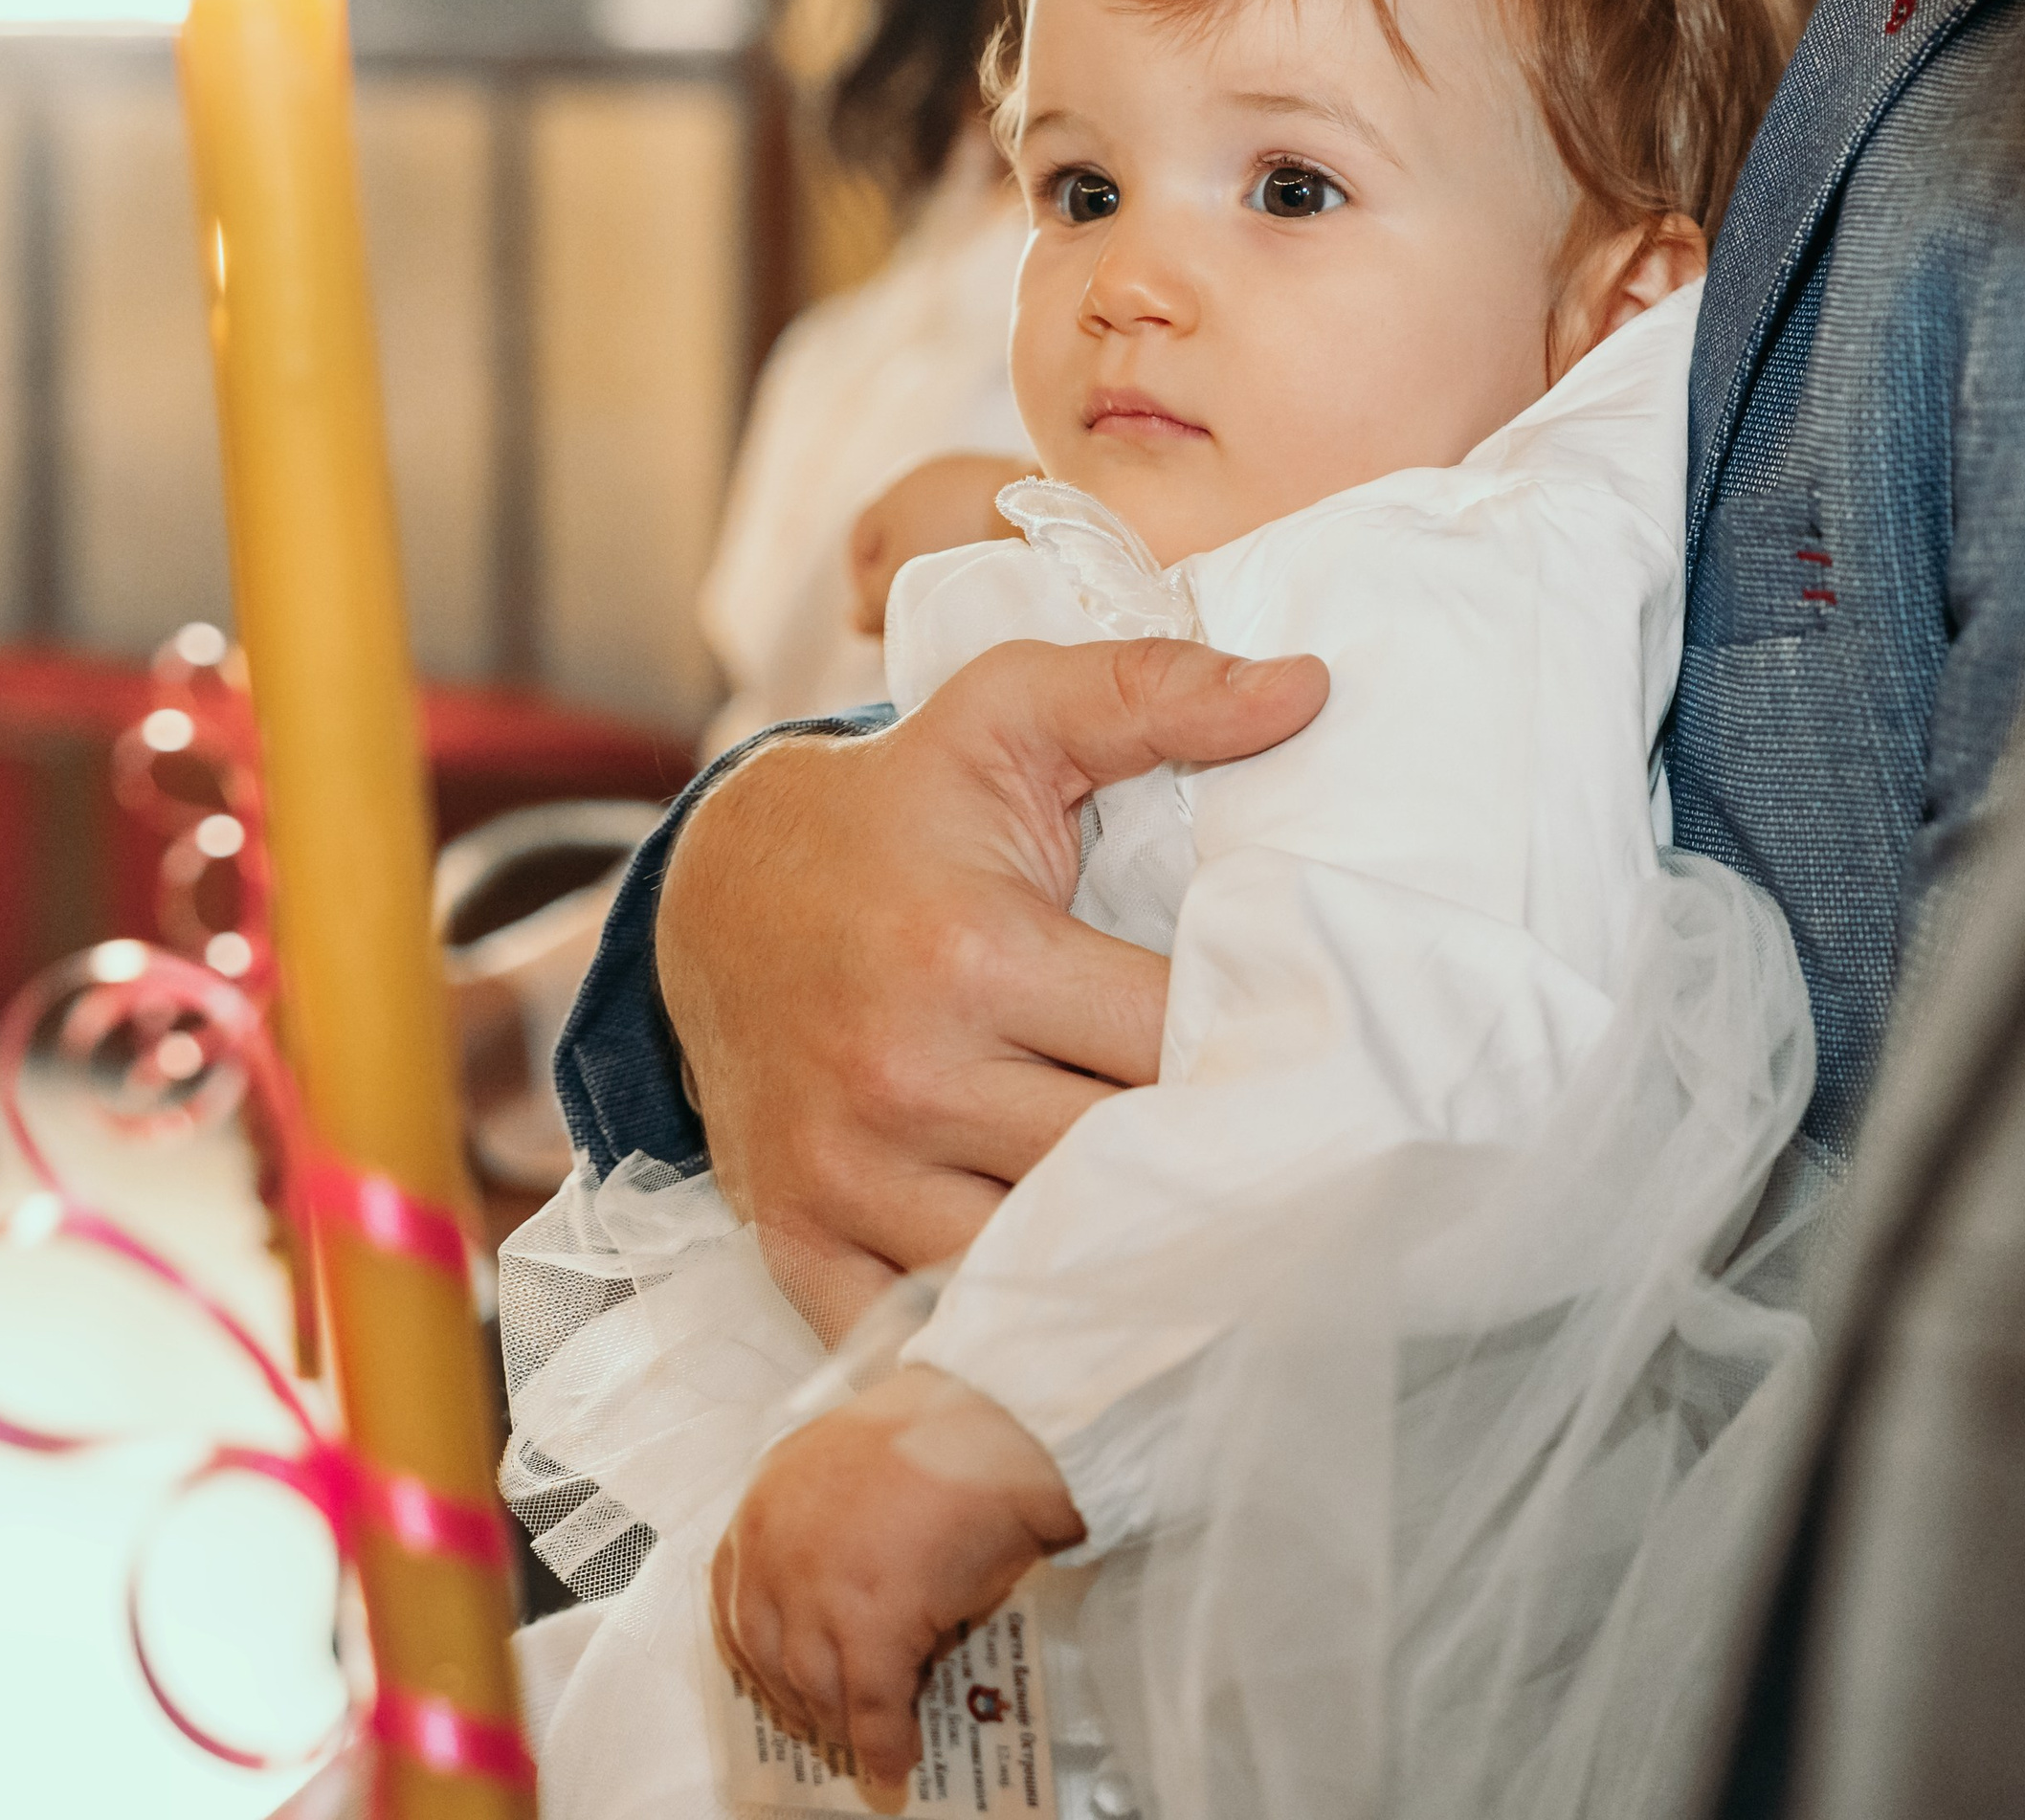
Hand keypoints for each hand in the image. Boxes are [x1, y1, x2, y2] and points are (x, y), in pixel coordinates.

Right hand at [656, 638, 1329, 1338]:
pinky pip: (929, 1336)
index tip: (1310, 1054)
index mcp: (970, 951)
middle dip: (1207, 1163)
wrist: (714, 895)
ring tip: (1204, 1232)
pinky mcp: (801, 1242)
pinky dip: (1009, 1332)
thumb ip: (1153, 691)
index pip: (1172, 1044)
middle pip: (1121, 1167)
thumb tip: (1307, 689)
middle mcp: (904, 1075)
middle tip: (1289, 1163)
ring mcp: (847, 1174)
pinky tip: (1080, 1302)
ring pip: (1042, 1265)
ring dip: (1126, 1256)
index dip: (1257, 1052)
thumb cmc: (893, 810)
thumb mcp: (1007, 715)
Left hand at [711, 1365, 1083, 1796]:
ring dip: (841, 1727)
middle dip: (797, 1697)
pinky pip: (873, 1707)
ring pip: (816, 1688)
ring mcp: (820, 1588)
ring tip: (866, 1743)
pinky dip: (884, 1743)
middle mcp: (777, 1545)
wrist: (996, 1421)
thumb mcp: (851, 1459)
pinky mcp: (873, 1623)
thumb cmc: (941, 1431)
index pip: (734, 1597)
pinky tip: (897, 1756)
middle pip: (769, 1652)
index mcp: (767, 1498)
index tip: (772, 1677)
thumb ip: (825, 1521)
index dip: (756, 1651)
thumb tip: (843, 1590)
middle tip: (824, 1720)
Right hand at [847, 453, 1029, 634]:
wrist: (1037, 511)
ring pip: (945, 528)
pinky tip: (994, 575)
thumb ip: (871, 606)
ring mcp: (972, 475)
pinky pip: (982, 521)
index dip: (863, 583)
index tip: (881, 616)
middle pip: (903, 534)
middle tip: (919, 613)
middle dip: (906, 574)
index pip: (861, 542)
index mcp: (892, 494)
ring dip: (945, 561)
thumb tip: (853, 622)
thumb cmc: (956, 548)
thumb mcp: (900, 586)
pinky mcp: (1013, 484)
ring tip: (960, 599)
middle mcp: (927, 477)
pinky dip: (980, 547)